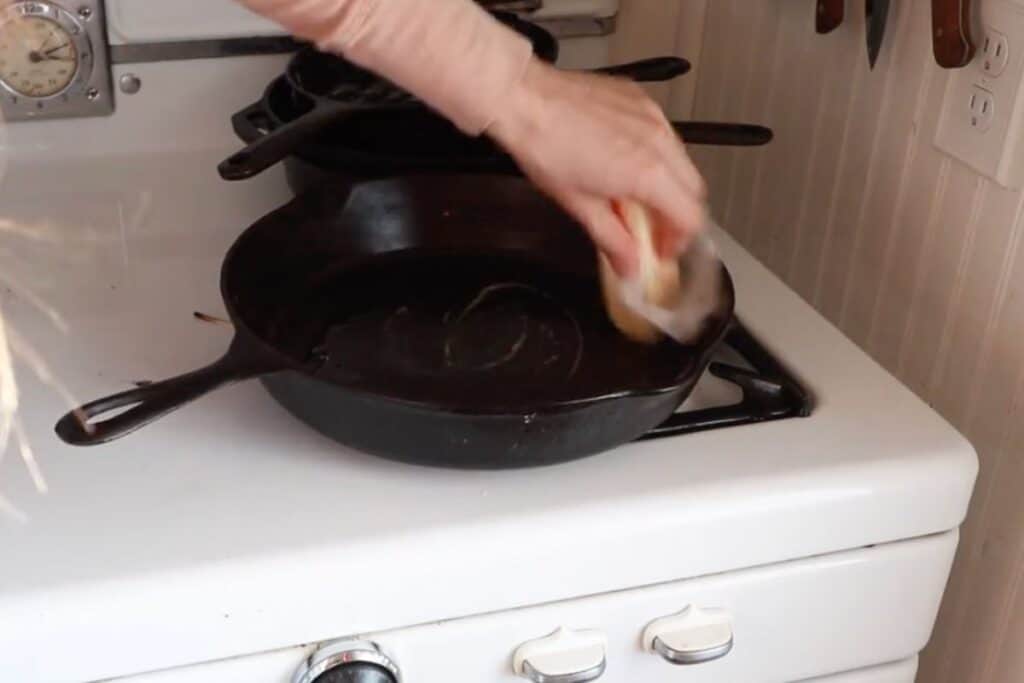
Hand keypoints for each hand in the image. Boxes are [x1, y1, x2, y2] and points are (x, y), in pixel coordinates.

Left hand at [487, 59, 707, 276]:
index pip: (690, 217)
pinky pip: (663, 134)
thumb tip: (628, 266)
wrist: (525, 99)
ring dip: (668, 185)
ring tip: (634, 198)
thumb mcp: (580, 206)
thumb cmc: (545, 147)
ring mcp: (653, 116)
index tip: (659, 251)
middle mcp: (659, 141)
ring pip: (681, 161)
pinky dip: (655, 156)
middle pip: (693, 190)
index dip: (678, 242)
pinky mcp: (641, 100)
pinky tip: (625, 163)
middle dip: (677, 215)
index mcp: (648, 173)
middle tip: (651, 231)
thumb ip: (613, 241)